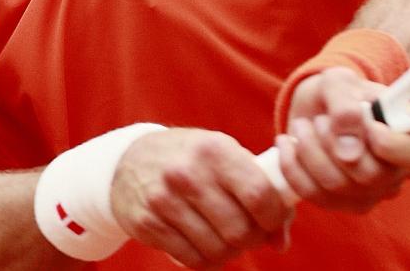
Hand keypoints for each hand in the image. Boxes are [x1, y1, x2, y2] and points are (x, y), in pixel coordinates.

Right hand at [110, 128, 292, 267]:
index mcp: (214, 150)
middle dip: (253, 239)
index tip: (273, 223)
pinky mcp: (147, 224)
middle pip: (239, 229)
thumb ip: (259, 190)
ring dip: (230, 253)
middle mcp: (188, 173)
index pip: (259, 194)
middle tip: (250, 235)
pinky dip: (207, 261)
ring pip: (217, 250)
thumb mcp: (224, 156)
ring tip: (227, 239)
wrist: (129, 160)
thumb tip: (281, 241)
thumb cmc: (191, 158)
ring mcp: (164, 200)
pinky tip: (206, 246)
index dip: (274, 218)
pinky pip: (192, 260)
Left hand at [273, 67, 409, 211]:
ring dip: (310, 151)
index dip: (390, 144)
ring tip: (303, 125)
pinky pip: (314, 195)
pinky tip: (287, 143)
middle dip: (333, 142)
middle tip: (319, 120)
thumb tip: (348, 153)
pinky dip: (293, 167)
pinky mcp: (343, 203)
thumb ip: (346, 107)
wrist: (319, 106)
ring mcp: (372, 192)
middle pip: (371, 175)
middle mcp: (398, 171)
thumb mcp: (340, 82)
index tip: (367, 124)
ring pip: (338, 185)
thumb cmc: (340, 91)